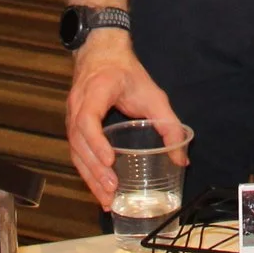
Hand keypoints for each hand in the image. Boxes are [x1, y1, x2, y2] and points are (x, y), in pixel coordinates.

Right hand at [64, 30, 183, 206]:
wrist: (103, 53)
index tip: (110, 160)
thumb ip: (169, 124)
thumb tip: (181, 159)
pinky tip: (98, 188)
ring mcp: (71, 115)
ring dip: (89, 176)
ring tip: (106, 199)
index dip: (96, 142)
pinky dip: (87, 171)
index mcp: (97, 90)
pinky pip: (76, 151)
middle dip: (94, 169)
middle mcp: (78, 104)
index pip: (88, 118)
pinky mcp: (73, 126)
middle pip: (79, 141)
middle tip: (111, 190)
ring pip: (75, 150)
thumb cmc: (127, 73)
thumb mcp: (153, 95)